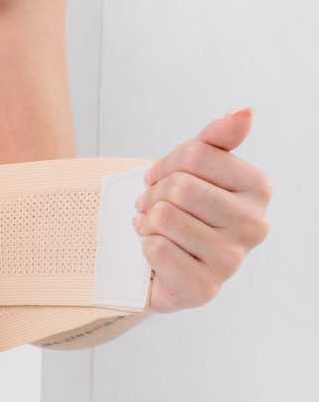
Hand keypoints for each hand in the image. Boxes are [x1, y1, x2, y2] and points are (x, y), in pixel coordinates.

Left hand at [132, 107, 270, 314]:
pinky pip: (156, 249)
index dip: (164, 165)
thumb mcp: (195, 170)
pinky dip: (144, 247)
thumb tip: (244, 113)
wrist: (164, 266)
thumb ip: (215, 140)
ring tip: (152, 229)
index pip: (195, 154)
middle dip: (153, 195)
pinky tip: (153, 251)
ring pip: (165, 217)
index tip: (160, 179)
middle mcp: (254, 225)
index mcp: (258, 188)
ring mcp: (231, 260)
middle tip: (151, 207)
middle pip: (180, 187)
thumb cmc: (182, 213)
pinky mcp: (203, 288)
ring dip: (146, 222)